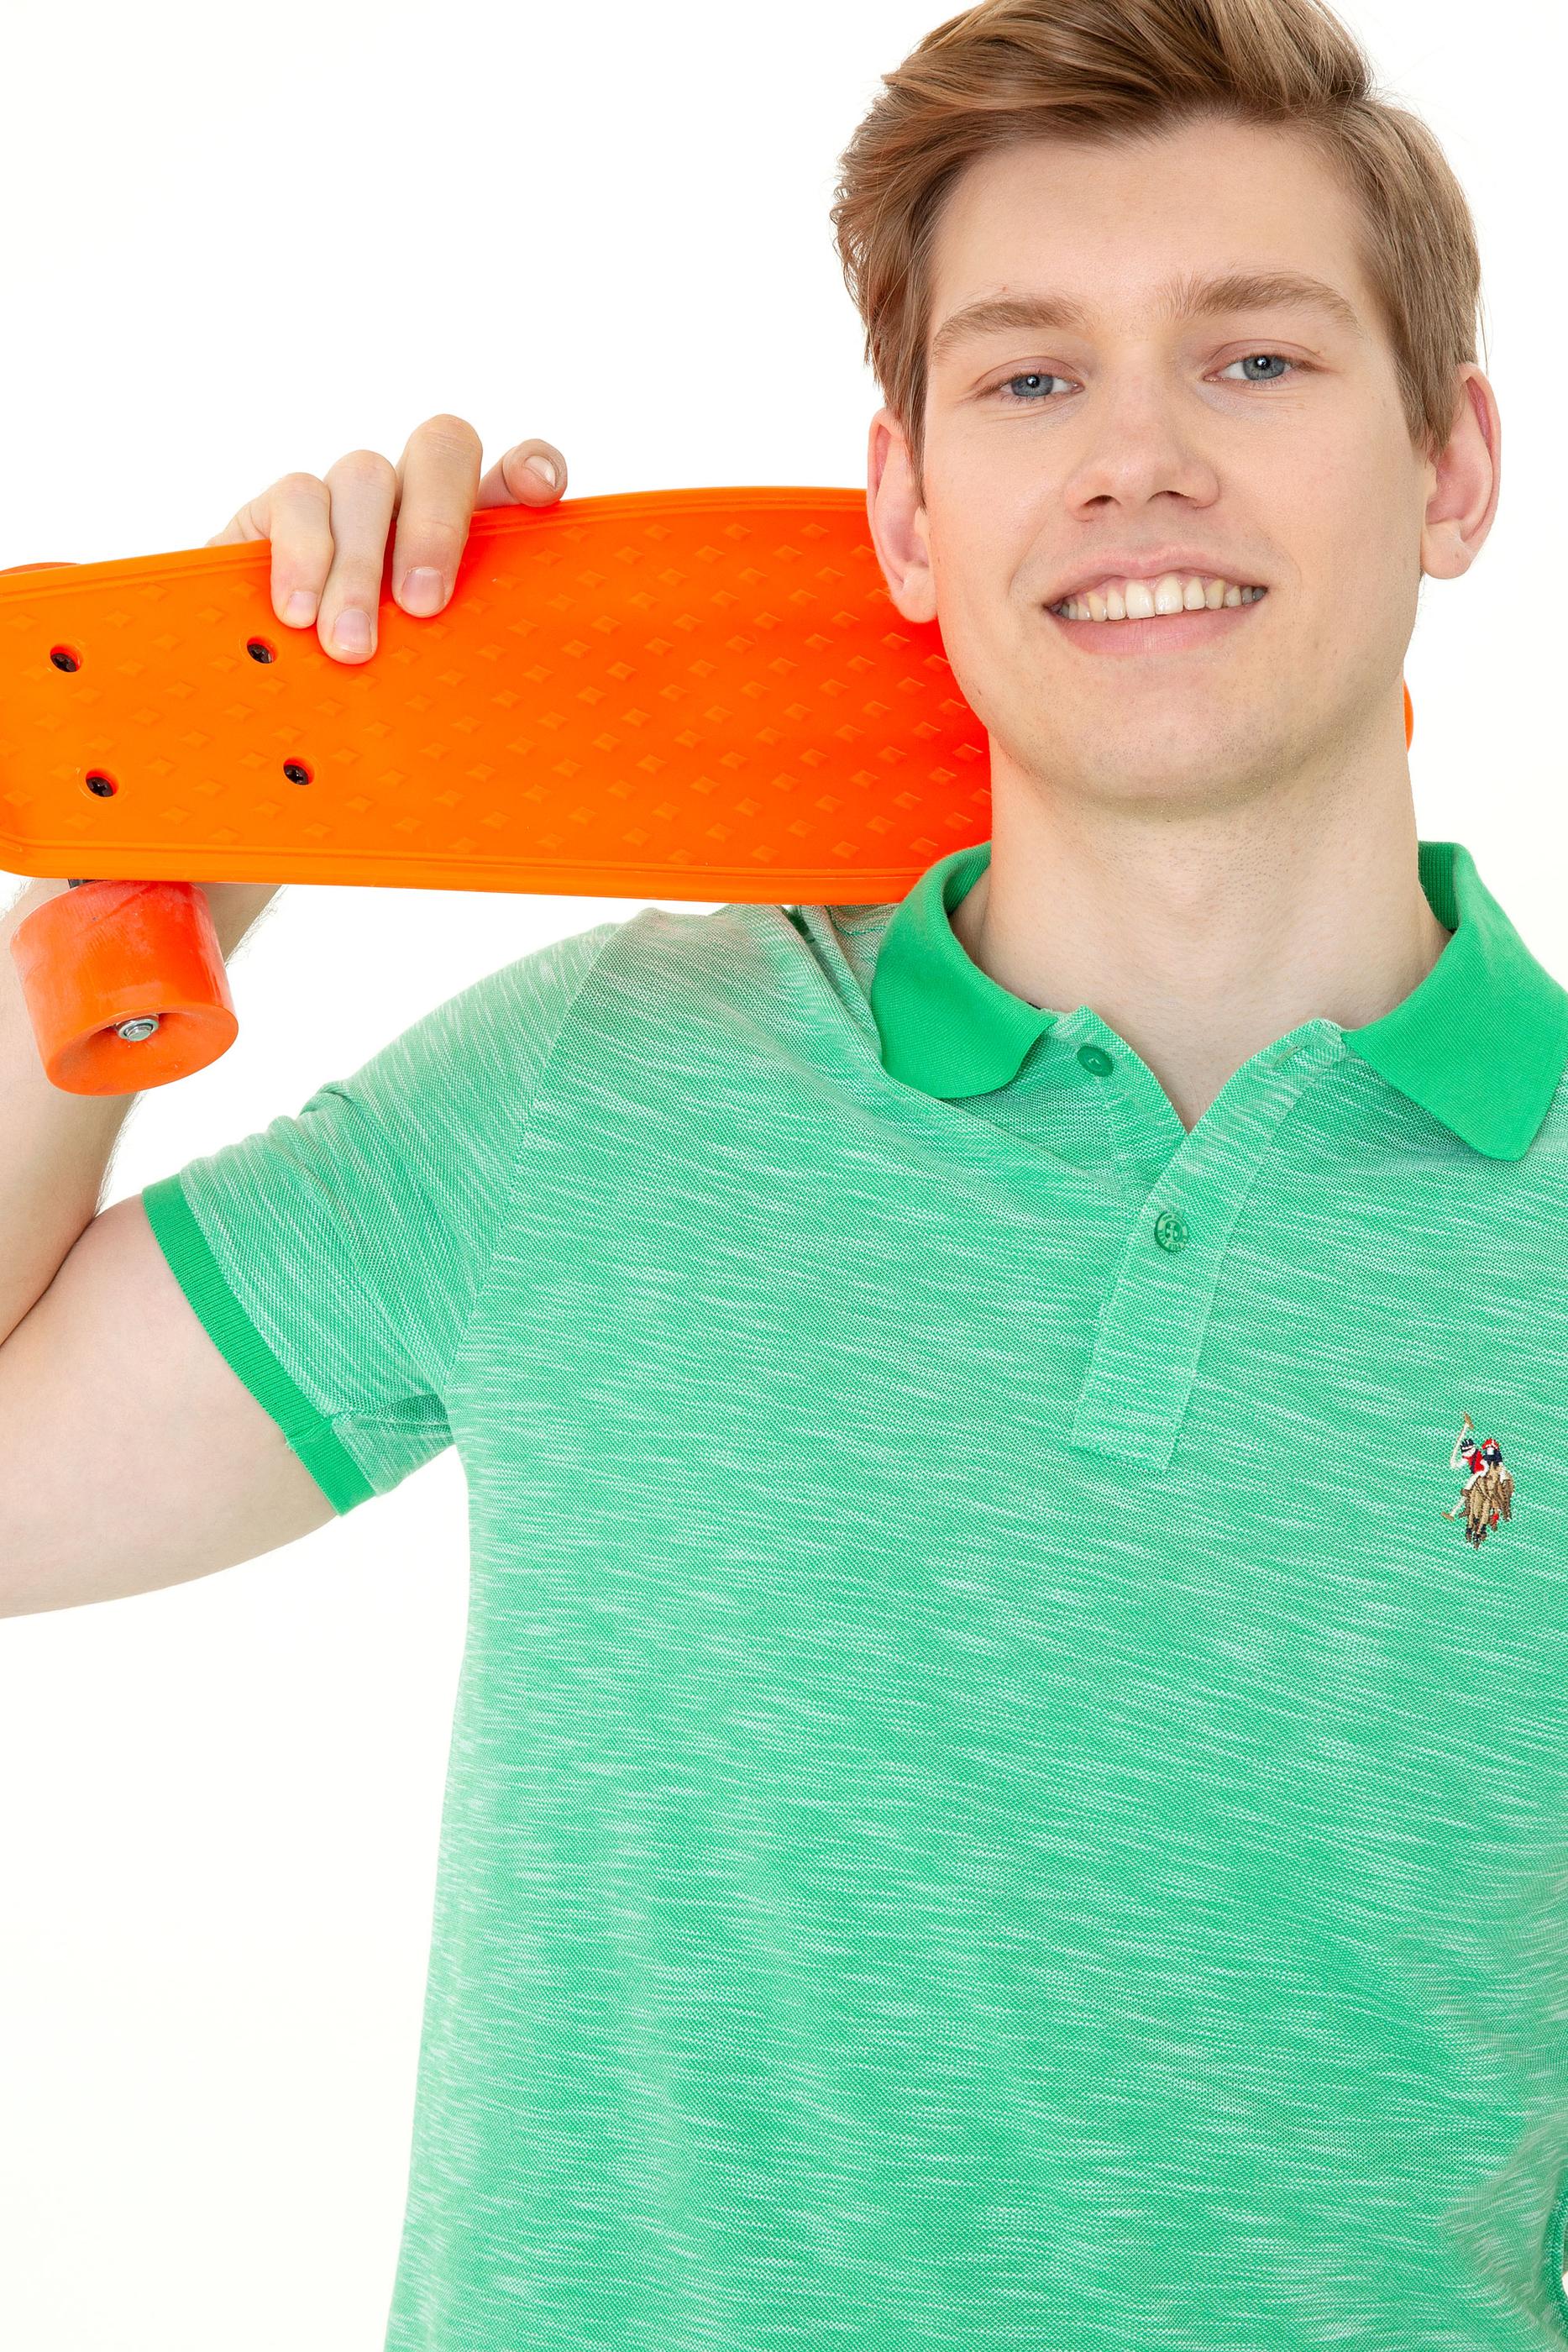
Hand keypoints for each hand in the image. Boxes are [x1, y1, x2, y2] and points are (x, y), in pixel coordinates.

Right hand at [193, 416, 565, 945]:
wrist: (268, 762)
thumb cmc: (375, 738)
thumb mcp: (441, 718)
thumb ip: (484, 701)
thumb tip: (554, 774)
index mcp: (476, 548)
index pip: (517, 475)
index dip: (532, 468)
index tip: (540, 498)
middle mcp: (415, 510)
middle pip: (442, 446)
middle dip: (437, 519)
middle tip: (425, 609)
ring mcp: (347, 508)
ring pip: (366, 474)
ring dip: (360, 563)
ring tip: (351, 648)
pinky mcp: (274, 518)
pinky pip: (294, 497)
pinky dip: (300, 555)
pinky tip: (296, 618)